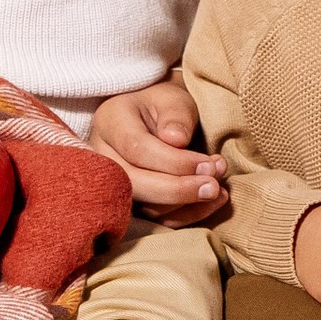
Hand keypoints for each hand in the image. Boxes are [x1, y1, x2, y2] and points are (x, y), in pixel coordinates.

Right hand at [89, 82, 226, 222]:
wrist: (155, 119)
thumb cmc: (164, 106)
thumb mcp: (173, 99)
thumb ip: (176, 115)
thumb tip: (176, 140)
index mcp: (110, 122)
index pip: (137, 149)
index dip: (175, 162)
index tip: (209, 165)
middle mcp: (102, 157)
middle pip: (134, 183)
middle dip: (178, 190)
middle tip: (214, 186)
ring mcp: (111, 184)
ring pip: (143, 206)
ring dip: (185, 203)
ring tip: (218, 189)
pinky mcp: (130, 203)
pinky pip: (154, 220)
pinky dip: (186, 215)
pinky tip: (212, 202)